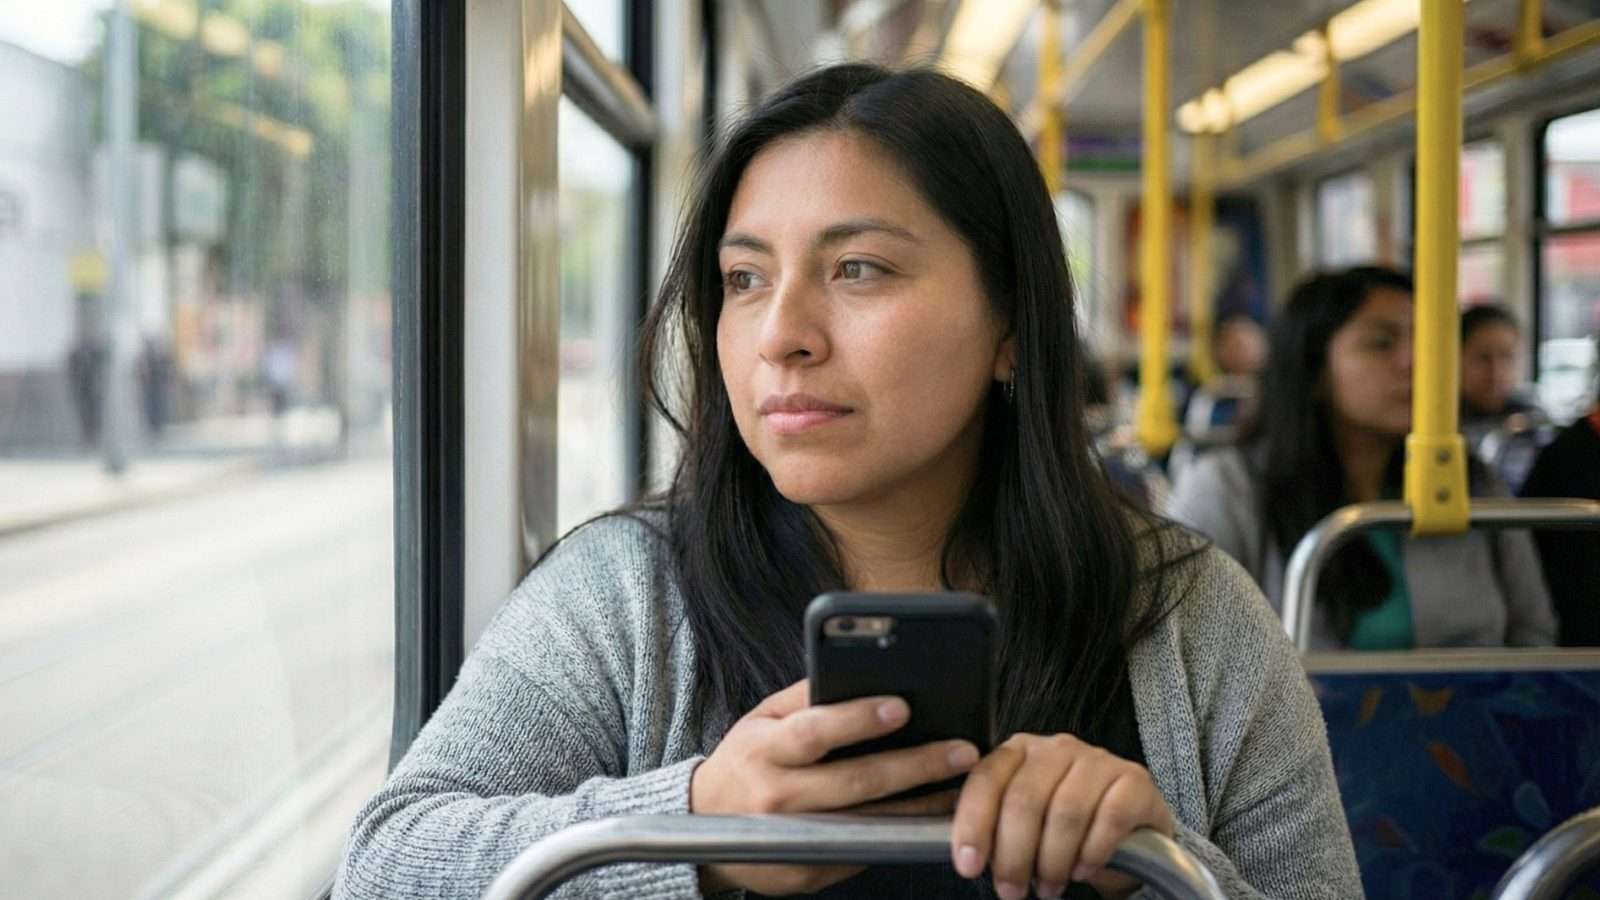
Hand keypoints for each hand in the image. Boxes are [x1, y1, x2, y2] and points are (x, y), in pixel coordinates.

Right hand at [690, 680, 980, 895]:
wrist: (703, 825)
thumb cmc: (746, 760)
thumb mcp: (761, 720)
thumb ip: (806, 696)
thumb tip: (857, 669)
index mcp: (766, 750)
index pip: (815, 731)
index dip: (858, 719)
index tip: (902, 706)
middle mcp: (778, 796)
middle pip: (855, 781)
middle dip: (915, 765)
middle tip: (962, 750)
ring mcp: (794, 839)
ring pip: (870, 821)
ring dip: (922, 804)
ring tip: (963, 783)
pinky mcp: (810, 870)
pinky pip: (865, 848)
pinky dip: (902, 831)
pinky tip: (933, 814)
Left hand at [950, 733, 1174, 899]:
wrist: (1130, 829)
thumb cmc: (1064, 826)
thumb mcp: (1024, 822)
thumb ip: (993, 826)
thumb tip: (965, 855)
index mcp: (1020, 750)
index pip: (987, 779)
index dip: (973, 824)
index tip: (968, 866)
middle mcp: (1057, 747)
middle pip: (1025, 800)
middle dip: (1014, 855)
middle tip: (1011, 891)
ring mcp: (1099, 760)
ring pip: (1066, 812)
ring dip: (1053, 861)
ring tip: (1048, 888)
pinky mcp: (1134, 780)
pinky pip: (1110, 818)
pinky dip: (1092, 852)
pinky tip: (1082, 870)